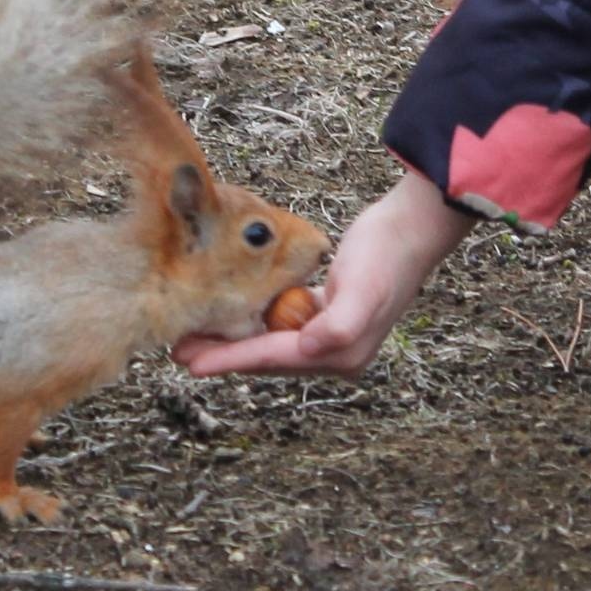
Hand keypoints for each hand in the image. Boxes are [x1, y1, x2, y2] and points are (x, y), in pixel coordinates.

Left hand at [172, 171, 475, 376]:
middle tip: (179, 351)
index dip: (230, 360)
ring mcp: (330, 335)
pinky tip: (230, 316)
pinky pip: (280, 325)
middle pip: (267, 357)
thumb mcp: (362, 289)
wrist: (411, 227)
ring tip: (194, 337)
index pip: (273, 358)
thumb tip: (309, 349)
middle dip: (224, 355)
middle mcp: (335, 353)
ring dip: (233, 341)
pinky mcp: (326, 313)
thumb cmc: (385, 254)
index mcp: (342, 354)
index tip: (192, 363)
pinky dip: (253, 323)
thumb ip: (338, 326)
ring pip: (269, 344)